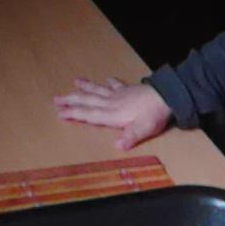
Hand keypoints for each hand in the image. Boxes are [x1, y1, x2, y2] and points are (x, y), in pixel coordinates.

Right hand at [53, 78, 171, 149]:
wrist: (168, 96)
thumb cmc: (154, 115)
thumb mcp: (143, 129)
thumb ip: (130, 137)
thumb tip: (118, 145)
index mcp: (112, 115)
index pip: (88, 114)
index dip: (73, 114)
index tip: (59, 113)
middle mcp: (112, 103)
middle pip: (88, 100)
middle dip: (71, 100)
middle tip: (56, 98)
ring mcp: (120, 95)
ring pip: (98, 90)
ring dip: (85, 87)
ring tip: (74, 82)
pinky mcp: (129, 89)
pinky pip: (116, 85)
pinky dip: (109, 83)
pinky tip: (106, 79)